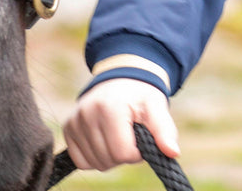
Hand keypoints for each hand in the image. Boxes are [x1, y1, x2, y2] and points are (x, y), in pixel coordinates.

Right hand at [63, 77, 179, 170]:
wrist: (122, 78)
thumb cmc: (140, 94)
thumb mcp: (156, 107)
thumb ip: (164, 130)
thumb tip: (173, 152)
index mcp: (110, 108)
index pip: (123, 153)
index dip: (137, 150)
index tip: (141, 135)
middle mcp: (87, 114)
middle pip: (108, 161)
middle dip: (124, 153)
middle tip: (130, 132)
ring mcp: (74, 121)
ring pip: (94, 164)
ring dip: (110, 155)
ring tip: (117, 133)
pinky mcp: (68, 128)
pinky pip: (81, 161)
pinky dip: (95, 156)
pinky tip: (104, 138)